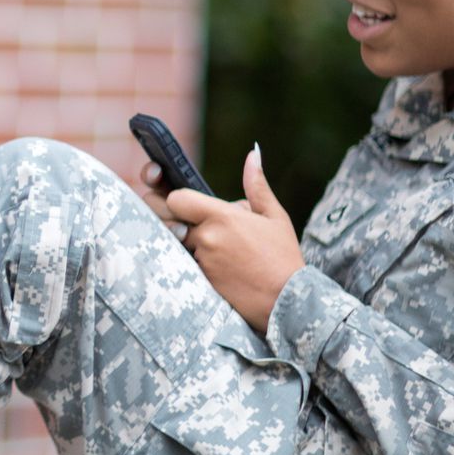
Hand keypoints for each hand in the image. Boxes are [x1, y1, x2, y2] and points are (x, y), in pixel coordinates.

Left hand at [163, 146, 303, 333]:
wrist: (286, 301)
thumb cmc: (283, 256)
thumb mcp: (274, 217)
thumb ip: (257, 185)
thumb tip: (253, 153)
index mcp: (222, 216)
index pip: (176, 198)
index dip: (178, 199)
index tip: (190, 204)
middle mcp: (206, 237)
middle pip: (166, 219)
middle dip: (170, 217)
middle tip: (187, 222)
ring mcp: (200, 261)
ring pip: (175, 243)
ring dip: (183, 241)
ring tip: (210, 247)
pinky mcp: (199, 281)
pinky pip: (183, 264)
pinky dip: (190, 261)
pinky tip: (213, 265)